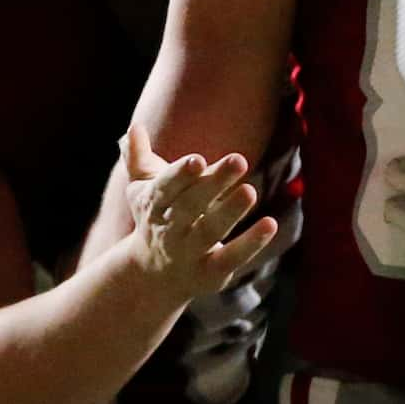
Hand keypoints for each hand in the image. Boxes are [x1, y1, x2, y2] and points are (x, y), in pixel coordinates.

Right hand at [122, 127, 279, 299]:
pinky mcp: (211, 273)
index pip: (165, 189)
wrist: (152, 276)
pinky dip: (250, 244)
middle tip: (239, 160)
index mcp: (152, 205)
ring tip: (250, 191)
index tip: (198, 160)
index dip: (180, 175)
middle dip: (213, 185)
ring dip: (231, 211)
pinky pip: (231, 258)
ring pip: (210, 232)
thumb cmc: (155, 219)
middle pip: (190, 207)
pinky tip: (270, 224)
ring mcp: (189, 253)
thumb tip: (134, 127)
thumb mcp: (142, 190)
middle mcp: (169, 230)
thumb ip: (137, 158)